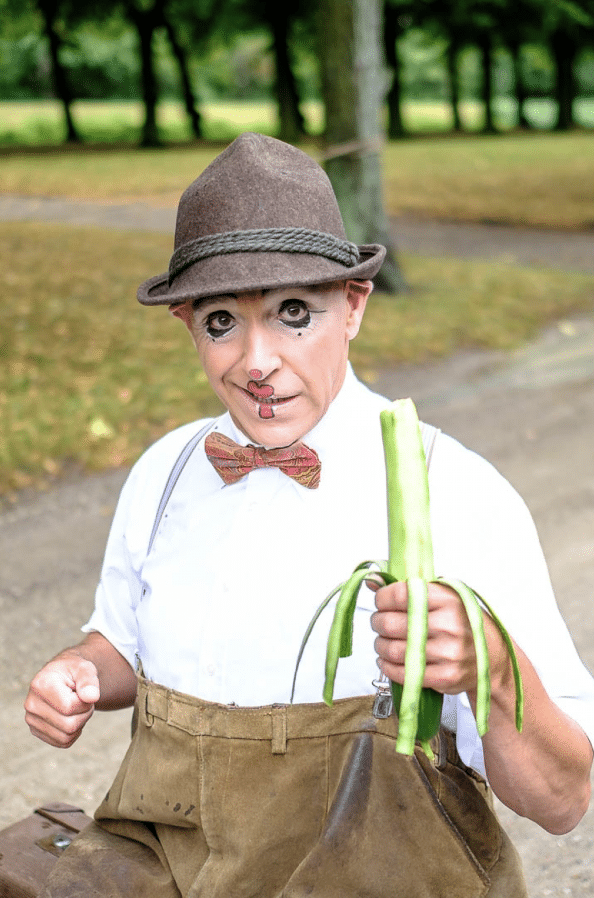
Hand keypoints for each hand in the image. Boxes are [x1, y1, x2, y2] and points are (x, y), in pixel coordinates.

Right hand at [24, 651, 100, 747]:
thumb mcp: (85, 668)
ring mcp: (31, 720)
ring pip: (66, 737)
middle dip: (85, 714)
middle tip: (82, 700)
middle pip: (69, 725)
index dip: (85, 702)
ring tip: (76, 707)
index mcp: (40, 685)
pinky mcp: (36, 731)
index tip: (84, 691)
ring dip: (80, 723)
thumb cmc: (74, 671)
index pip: (69, 707)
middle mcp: (31, 704)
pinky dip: (74, 732)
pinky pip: (63, 742)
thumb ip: (89, 680)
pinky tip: (70, 716)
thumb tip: (92, 697)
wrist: (63, 676)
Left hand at [370, 580, 484, 695]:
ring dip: (380, 646)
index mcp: (447, 599)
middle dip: (378, 623)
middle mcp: (448, 625)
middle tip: (379, 623)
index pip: (401, 595)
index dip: (382, 598)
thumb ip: (409, 589)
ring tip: (383, 642)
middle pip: (391, 623)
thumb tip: (371, 581)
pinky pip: (403, 673)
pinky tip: (387, 660)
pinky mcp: (445, 676)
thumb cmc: (462, 622)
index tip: (380, 602)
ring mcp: (447, 652)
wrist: (492, 655)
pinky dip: (387, 667)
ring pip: (393, 650)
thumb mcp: (443, 596)